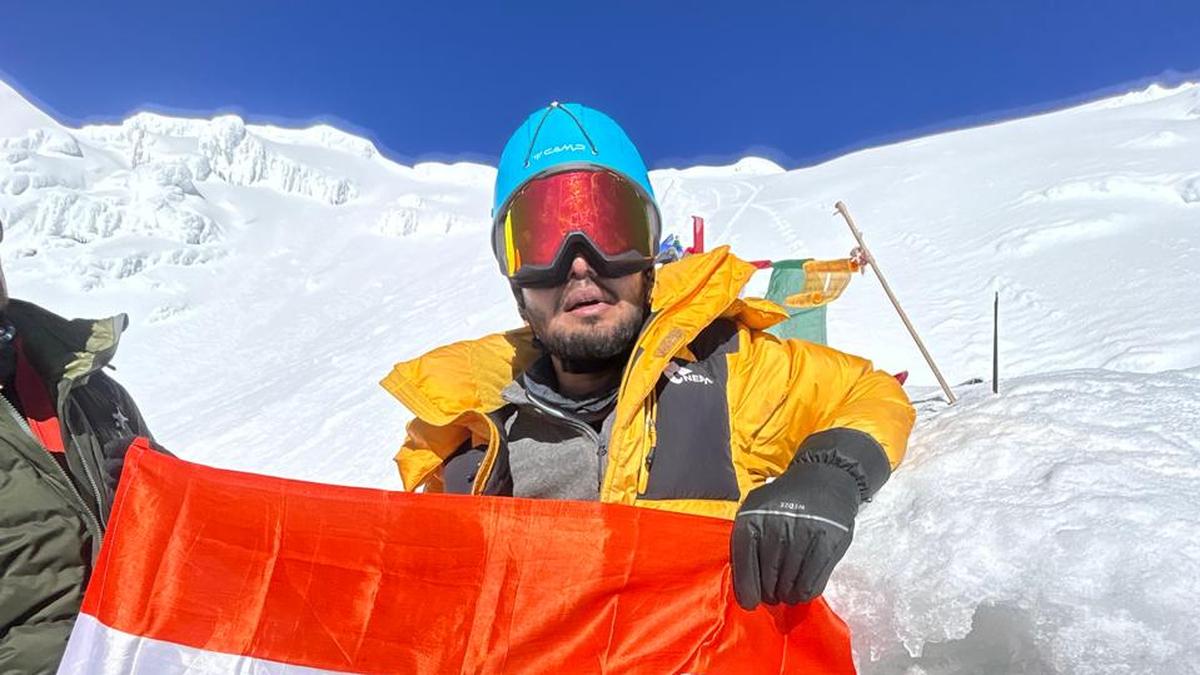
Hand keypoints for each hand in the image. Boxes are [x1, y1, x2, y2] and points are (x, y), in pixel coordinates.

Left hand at [731, 461, 860, 608]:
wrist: (824, 480)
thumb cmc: (784, 503)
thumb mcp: (755, 512)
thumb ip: (745, 543)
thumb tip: (743, 586)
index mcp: (751, 519)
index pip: (743, 566)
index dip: (747, 590)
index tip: (751, 601)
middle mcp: (775, 527)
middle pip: (767, 582)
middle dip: (769, 594)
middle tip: (774, 593)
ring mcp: (802, 535)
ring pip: (789, 587)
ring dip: (787, 595)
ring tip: (788, 589)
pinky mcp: (826, 543)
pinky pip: (810, 584)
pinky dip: (805, 593)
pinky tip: (802, 587)